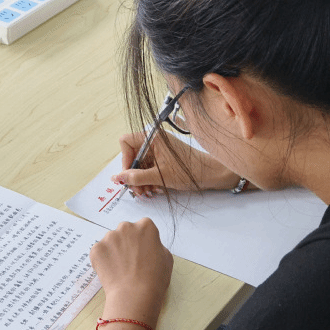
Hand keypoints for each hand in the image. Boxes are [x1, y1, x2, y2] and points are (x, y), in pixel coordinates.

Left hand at [89, 218, 173, 327]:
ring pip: (111, 241)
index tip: (142, 252)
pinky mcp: (96, 249)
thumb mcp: (166, 257)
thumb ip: (156, 245)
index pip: (143, 228)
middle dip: (127, 242)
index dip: (143, 241)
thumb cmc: (155, 278)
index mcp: (145, 226)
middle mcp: (126, 227)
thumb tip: (147, 246)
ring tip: (120, 269)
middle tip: (130, 261)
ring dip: (114, 251)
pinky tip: (111, 272)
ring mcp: (109, 237)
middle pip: (125, 231)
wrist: (135, 294)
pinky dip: (103, 261)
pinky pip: (100, 252)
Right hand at [112, 131, 242, 196]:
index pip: (126, 142)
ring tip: (145, 192)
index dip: (125, 159)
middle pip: (131, 155)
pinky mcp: (162, 159)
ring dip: (139, 180)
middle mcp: (154, 141)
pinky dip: (147, 179)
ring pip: (139, 164)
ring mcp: (158, 150)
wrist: (210, 174)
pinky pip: (148, 168)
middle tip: (136, 189)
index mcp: (153, 138)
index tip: (128, 174)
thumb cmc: (190, 171)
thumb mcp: (160, 176)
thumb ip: (136, 177)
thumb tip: (118, 178)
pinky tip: (152, 189)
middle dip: (132, 174)